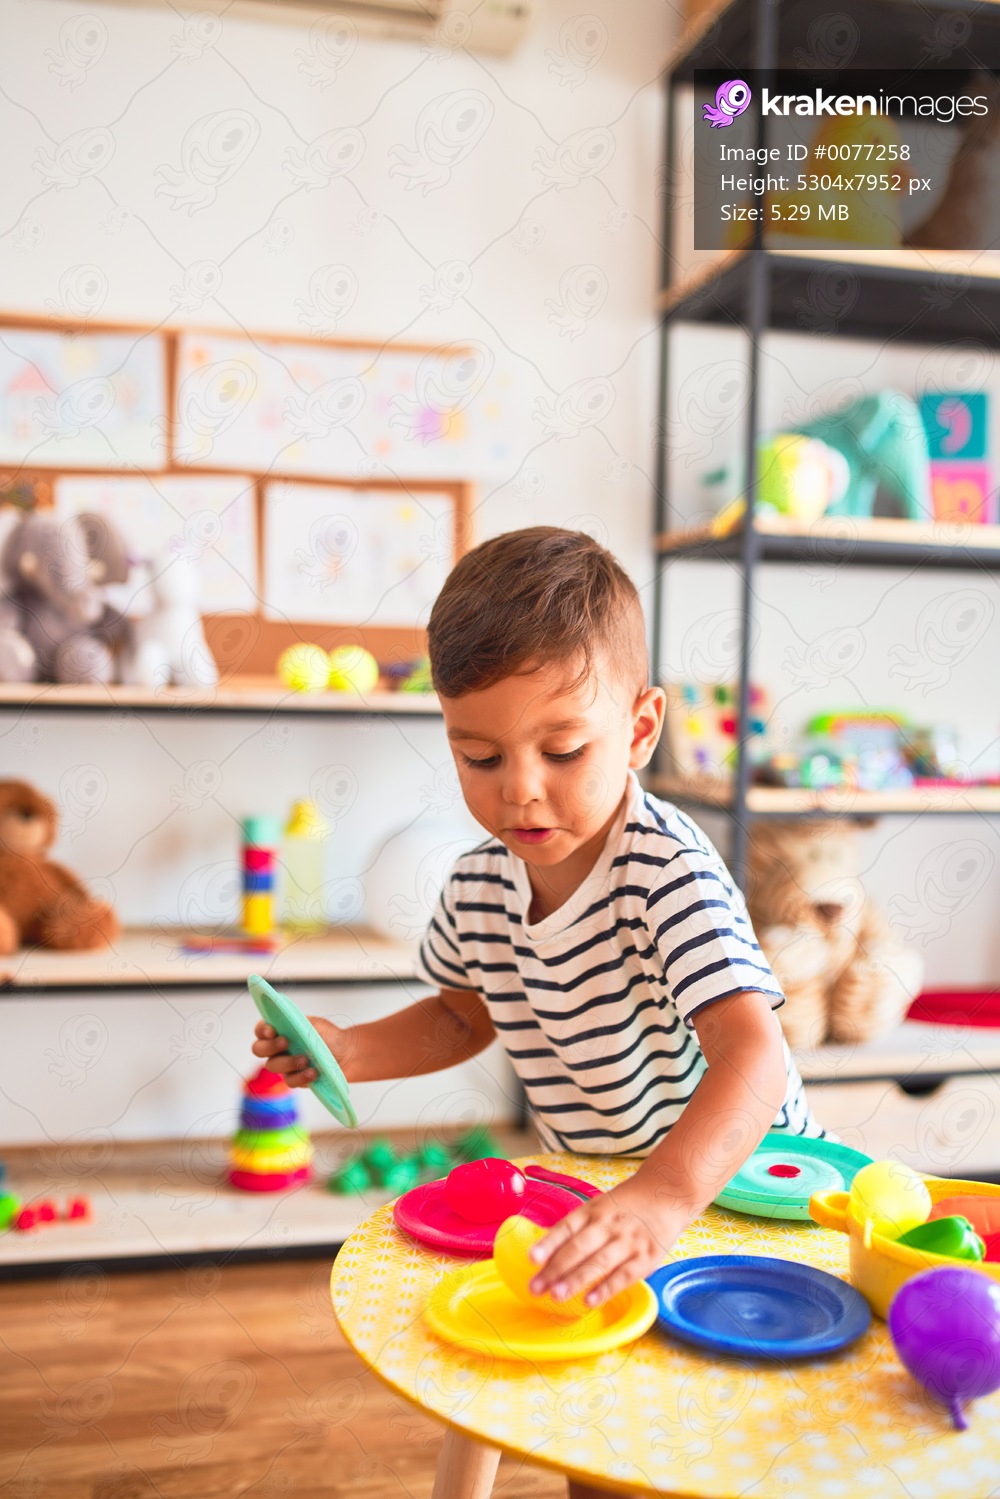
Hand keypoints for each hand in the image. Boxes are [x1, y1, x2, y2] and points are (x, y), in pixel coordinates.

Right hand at [251, 1015, 350, 1086]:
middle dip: (269, 1046)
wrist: (348, 1053)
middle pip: (258, 1049)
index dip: (262, 1030)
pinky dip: (301, 1076)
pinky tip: (313, 1072)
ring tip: (305, 1059)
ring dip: (287, 1061)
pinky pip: (290, 1081)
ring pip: (272, 1066)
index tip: (272, 1030)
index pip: (261, 1029)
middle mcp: (277, 1048)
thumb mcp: (315, 1025)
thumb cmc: (329, 1036)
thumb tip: (288, 1027)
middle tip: (285, 1042)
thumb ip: (298, 1026)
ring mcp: (284, 1064)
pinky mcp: (295, 1079)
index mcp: (280, 1030)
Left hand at [527, 1180, 683, 1308]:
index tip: (531, 1258)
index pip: (567, 1227)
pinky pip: (624, 1276)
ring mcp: (628, 1241)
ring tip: (556, 1296)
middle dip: (555, 1269)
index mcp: (594, 1210)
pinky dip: (606, 1289)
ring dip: (576, 1280)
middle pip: (579, 1247)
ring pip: (598, 1263)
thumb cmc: (627, 1205)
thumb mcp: (601, 1206)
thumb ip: (578, 1227)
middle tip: (536, 1287)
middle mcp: (609, 1224)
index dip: (548, 1243)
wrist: (667, 1194)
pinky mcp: (647, 1257)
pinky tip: (590, 1301)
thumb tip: (547, 1249)